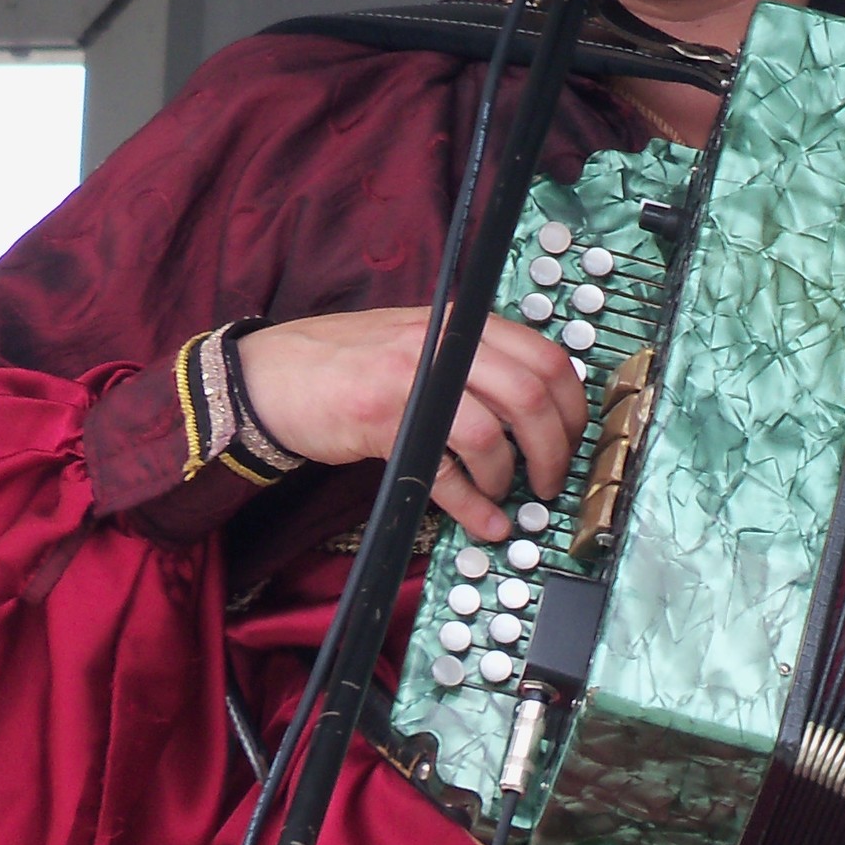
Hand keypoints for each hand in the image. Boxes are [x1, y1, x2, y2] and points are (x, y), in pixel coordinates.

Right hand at [236, 309, 589, 542]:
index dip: (573, 407)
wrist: (270, 374)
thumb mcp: (424, 348)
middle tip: (551, 481)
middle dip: (554, 449)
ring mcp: (412, 378)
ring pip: (492, 434)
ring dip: (510, 478)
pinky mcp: (380, 419)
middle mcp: (444, 342)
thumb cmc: (351, 363)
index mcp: (464, 322)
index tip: (574, 441)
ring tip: (507, 495)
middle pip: (531, 395)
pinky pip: (443, 471)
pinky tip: (484, 521)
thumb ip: (479, 368)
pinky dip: (472, 505)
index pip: (547, 358)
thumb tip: (540, 416)